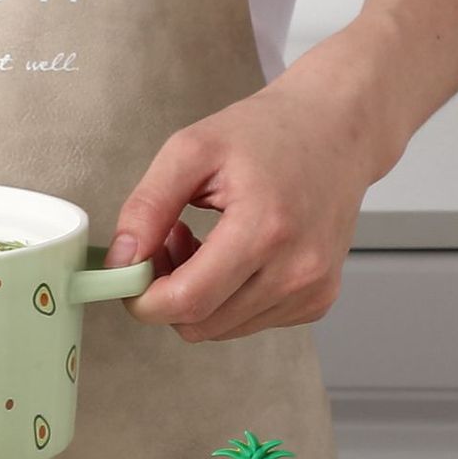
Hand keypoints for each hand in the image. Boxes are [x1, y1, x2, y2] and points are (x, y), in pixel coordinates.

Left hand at [108, 24, 399, 340]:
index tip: (127, 273)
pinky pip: (249, 322)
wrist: (337, 129)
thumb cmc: (269, 132)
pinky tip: (235, 255)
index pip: (187, 302)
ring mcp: (312, 290)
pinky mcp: (318, 300)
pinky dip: (228, 298)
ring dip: (198, 296)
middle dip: (167, 294)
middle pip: (200, 324)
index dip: (143, 299)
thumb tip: (120, 262)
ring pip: (221, 329)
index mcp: (265, 229)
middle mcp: (297, 269)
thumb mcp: (191, 150)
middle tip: (169, 241)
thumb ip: (147, 207)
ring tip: (206, 241)